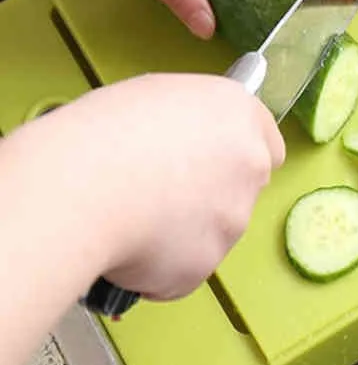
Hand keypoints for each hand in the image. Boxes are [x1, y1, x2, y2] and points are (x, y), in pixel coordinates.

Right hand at [7, 72, 284, 299]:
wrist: (81, 187)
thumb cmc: (104, 132)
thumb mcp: (156, 96)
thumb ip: (192, 121)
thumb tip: (186, 140)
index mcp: (240, 115)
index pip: (268, 143)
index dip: (236, 155)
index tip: (212, 162)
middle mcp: (250, 165)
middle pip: (244, 187)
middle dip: (212, 194)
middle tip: (162, 191)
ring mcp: (234, 219)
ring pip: (214, 230)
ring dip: (184, 230)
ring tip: (131, 215)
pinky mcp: (207, 264)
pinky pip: (184, 268)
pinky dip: (159, 264)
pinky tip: (127, 244)